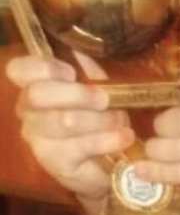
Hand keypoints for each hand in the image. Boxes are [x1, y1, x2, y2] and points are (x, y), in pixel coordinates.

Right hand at [6, 53, 134, 206]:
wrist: (106, 168)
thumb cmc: (98, 122)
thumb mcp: (95, 89)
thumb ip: (87, 69)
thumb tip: (84, 46)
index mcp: (33, 87)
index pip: (19, 70)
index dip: (43, 67)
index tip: (71, 72)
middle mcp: (28, 113)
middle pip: (39, 94)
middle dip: (78, 94)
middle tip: (105, 99)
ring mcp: (38, 140)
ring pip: (64, 120)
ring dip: (100, 119)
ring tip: (121, 121)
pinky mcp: (55, 162)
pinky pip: (81, 145)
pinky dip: (108, 139)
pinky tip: (124, 137)